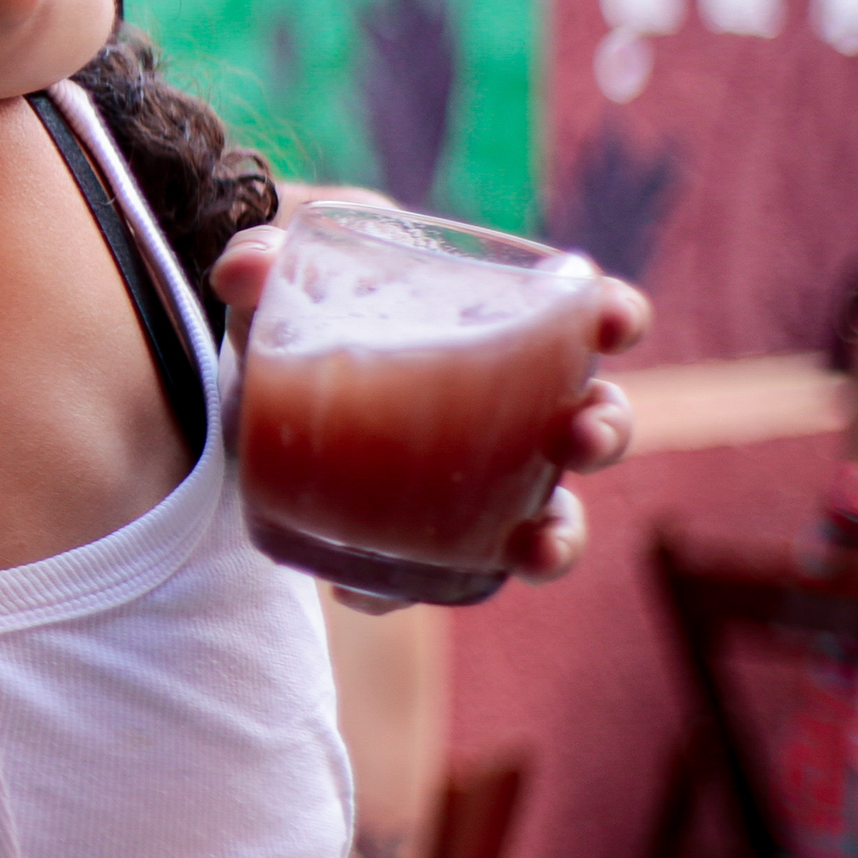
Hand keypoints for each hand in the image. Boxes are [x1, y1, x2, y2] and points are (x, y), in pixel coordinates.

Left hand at [211, 219, 652, 592]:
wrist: (243, 388)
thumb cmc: (295, 312)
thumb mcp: (275, 278)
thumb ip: (256, 261)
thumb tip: (243, 272)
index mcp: (497, 327)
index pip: (585, 319)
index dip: (615, 317)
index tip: (615, 320)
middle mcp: (509, 412)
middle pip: (590, 423)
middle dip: (606, 431)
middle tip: (579, 436)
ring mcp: (475, 481)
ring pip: (547, 517)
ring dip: (558, 537)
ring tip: (535, 546)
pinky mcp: (416, 537)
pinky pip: (425, 578)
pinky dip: (400, 593)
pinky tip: (358, 595)